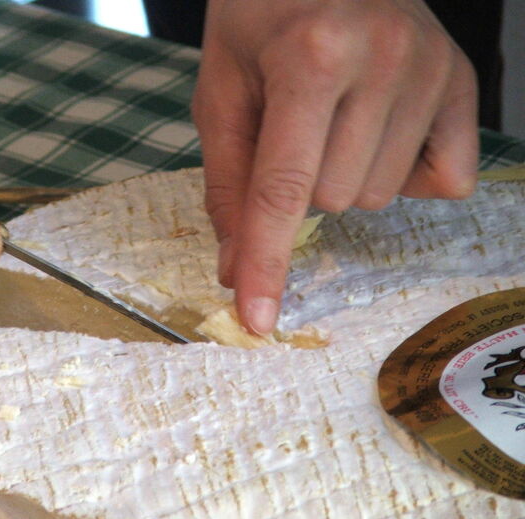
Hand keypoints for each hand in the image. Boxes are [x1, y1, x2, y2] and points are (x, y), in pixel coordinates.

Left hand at [193, 0, 477, 332]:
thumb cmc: (261, 20)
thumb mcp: (222, 91)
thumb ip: (226, 183)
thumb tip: (234, 269)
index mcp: (310, 57)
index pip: (283, 189)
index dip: (267, 261)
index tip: (259, 320)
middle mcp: (384, 59)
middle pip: (333, 199)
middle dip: (299, 186)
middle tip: (293, 129)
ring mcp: (433, 69)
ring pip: (379, 196)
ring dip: (344, 177)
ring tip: (333, 118)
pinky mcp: (464, 81)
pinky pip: (444, 181)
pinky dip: (404, 173)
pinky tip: (378, 128)